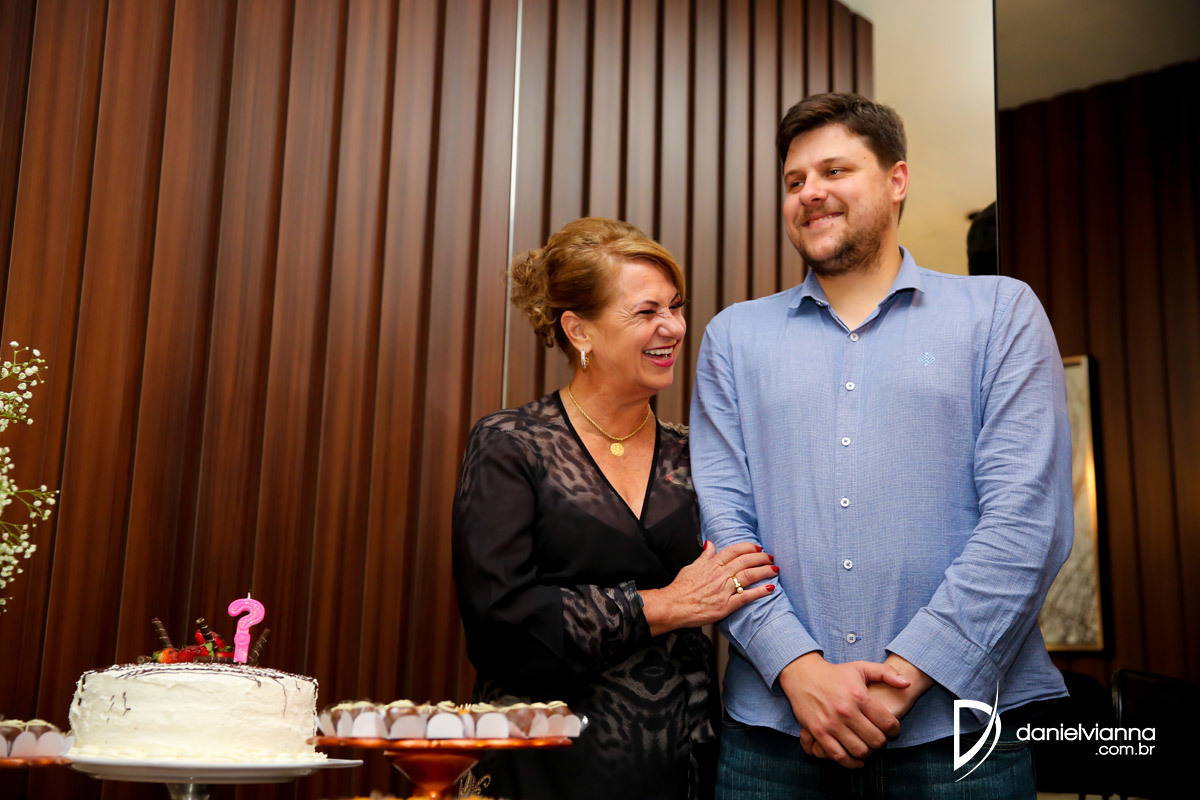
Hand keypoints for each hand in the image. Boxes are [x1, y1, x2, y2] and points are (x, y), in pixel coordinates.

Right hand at [639, 541, 776, 634]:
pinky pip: (746, 597)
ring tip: (774, 569)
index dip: (748, 547)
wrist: (673, 606)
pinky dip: (759, 592)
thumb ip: (704, 555)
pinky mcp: (726, 606)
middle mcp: (720, 575)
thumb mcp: (691, 566)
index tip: (758, 547)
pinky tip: (769, 589)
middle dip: (761, 558)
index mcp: (712, 564)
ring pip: (749, 576)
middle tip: (770, 557)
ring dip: (764, 571)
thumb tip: (710, 543)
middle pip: (745, 561)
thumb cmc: (680, 588)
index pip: (734, 551)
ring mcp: (724, 590)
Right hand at [780, 653, 909, 767]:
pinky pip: (839, 755)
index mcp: (859, 695)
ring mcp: (832, 723)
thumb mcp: (861, 668)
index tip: (892, 729)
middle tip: (878, 737)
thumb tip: (906, 684)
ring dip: (867, 752)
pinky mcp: (819, 732)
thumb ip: (886, 673)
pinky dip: (851, 762)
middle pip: (876, 740)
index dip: (895, 730)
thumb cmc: (835, 673)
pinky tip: (856, 759)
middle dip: (881, 741)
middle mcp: (846, 711)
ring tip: (867, 745)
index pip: (887, 723)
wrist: (803, 674)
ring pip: (860, 750)